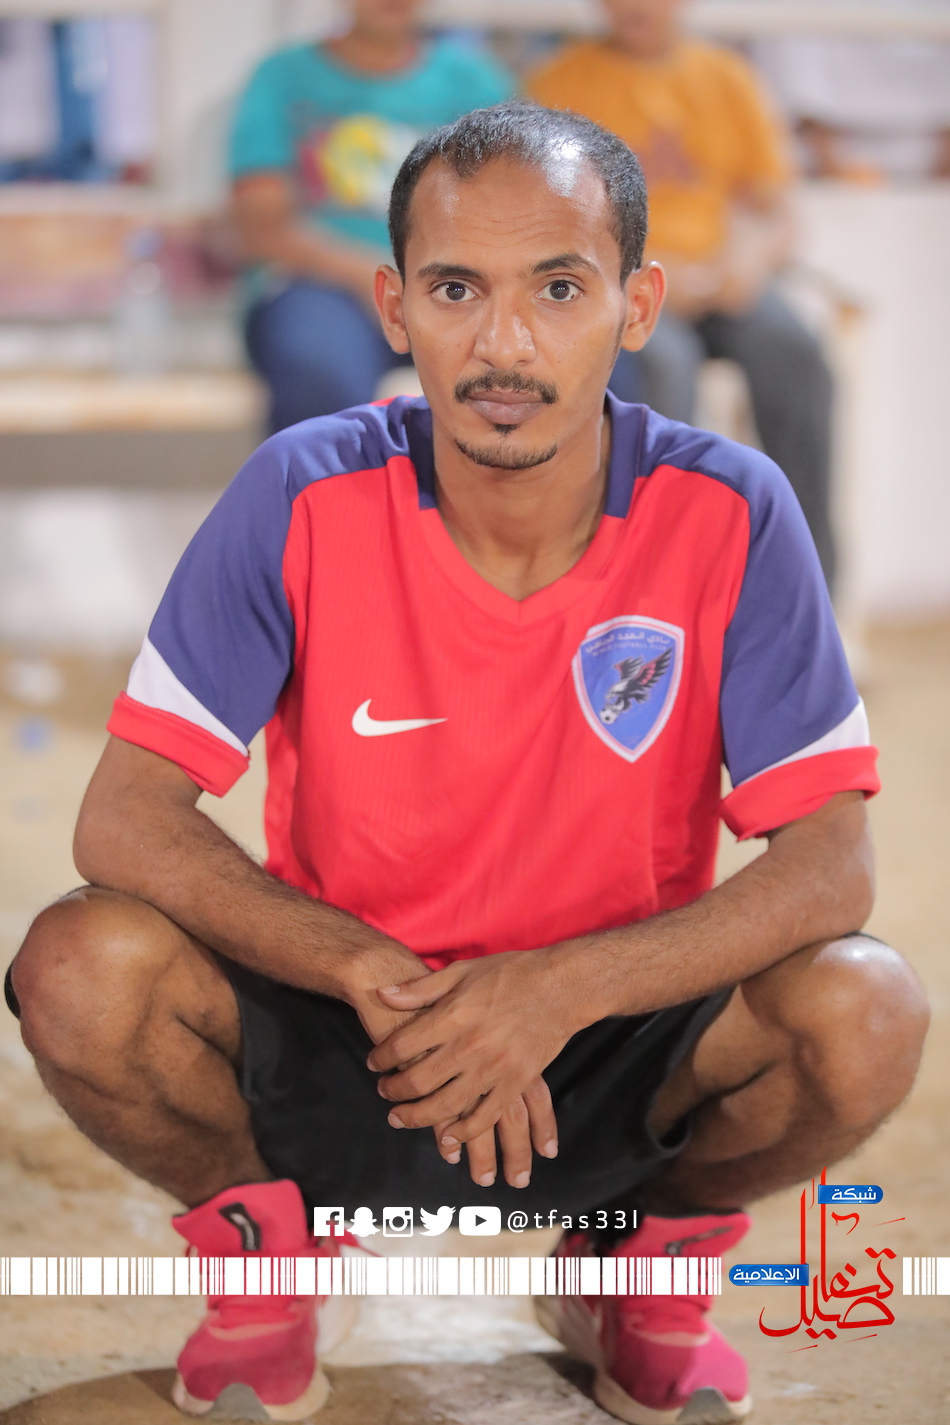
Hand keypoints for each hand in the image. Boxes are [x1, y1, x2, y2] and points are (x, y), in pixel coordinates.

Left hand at [367, 952, 585, 1183]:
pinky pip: (485, 1116)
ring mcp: (493, 1068)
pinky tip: (448, 1137)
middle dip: (393, 1091)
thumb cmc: (511, 973)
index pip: (403, 1044)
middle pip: (418, 1080)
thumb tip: (382, 994)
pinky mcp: (516, 1082)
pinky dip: (463, 1132)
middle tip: (384, 1092)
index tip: (375, 1062)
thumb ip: (421, 988)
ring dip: (418, 1117)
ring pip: (446, 1106)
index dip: (382, 1057)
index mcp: (453, 1015)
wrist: (561, 987)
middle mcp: (469, 1045)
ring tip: (401, 1117)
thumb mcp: (462, 971)